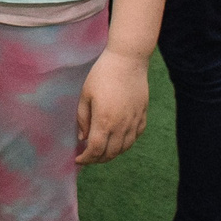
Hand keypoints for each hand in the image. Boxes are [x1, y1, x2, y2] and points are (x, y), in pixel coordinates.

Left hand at [76, 46, 149, 163]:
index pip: (95, 150)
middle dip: (97, 159)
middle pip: (110, 153)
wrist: (127, 60)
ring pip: (124, 148)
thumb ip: (83, 119)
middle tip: (88, 158)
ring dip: (111, 154)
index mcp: (104, 121)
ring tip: (101, 152)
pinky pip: (135, 137)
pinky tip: (117, 141)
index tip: (78, 160)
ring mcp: (134, 122)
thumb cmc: (102, 74)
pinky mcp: (142, 116)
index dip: (86, 159)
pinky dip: (125, 144)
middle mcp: (121, 126)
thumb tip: (83, 138)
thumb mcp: (85, 95)